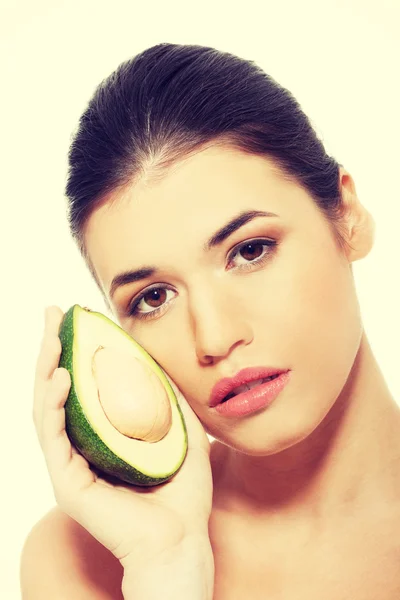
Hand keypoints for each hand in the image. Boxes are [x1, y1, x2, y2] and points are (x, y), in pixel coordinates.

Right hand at [33, 305, 212, 566]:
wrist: (183, 538)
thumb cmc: (183, 491)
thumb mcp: (182, 431)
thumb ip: (169, 400)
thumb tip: (161, 361)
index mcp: (102, 436)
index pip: (80, 387)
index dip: (75, 351)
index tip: (76, 318)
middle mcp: (81, 446)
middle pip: (56, 390)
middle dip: (50, 349)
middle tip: (51, 313)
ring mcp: (71, 464)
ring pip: (46, 408)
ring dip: (45, 369)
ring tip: (52, 337)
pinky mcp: (67, 482)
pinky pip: (53, 436)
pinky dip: (53, 404)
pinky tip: (62, 376)